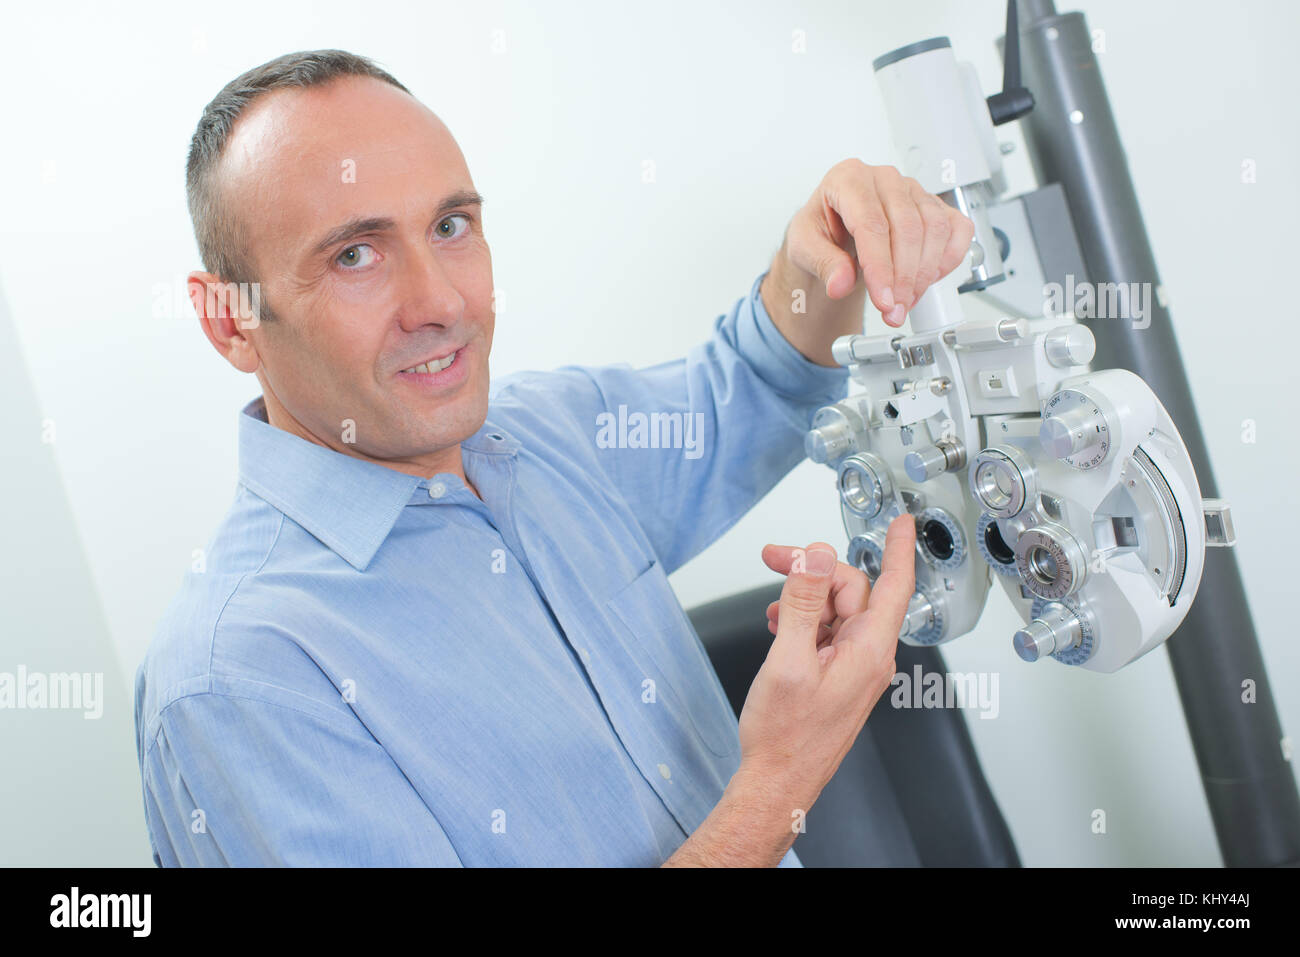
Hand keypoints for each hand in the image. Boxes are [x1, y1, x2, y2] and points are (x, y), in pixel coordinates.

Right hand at [736, 514, 915, 815]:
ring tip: (770, 614)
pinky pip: (826, 633)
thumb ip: (803, 602)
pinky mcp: (838, 677)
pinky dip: (802, 623)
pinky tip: (778, 629)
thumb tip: (817, 556)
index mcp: (868, 650)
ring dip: (803, 601)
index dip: (897, 548)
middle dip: (812, 572)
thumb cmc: (785, 736)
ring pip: (835, 611)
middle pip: (851, 591)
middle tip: (774, 559)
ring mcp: (854, 668)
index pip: (894, 585)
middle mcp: (868, 657)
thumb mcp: (787, 659)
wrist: (777, 783)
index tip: (901, 521)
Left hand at [760, 160, 975, 365]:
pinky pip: (957, 228)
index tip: (883, 300)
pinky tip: (929, 279)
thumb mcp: (803, 247)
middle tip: (894, 309)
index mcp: (848, 179)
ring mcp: (913, 190)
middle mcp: (884, 179)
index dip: (881, 267)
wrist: (833, 232)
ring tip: (905, 301)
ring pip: (935, 229)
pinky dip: (949, 258)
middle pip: (908, 228)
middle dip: (904, 278)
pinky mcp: (934, 205)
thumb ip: (822, 264)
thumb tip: (840, 283)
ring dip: (925, 274)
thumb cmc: (820, 231)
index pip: (872, 224)